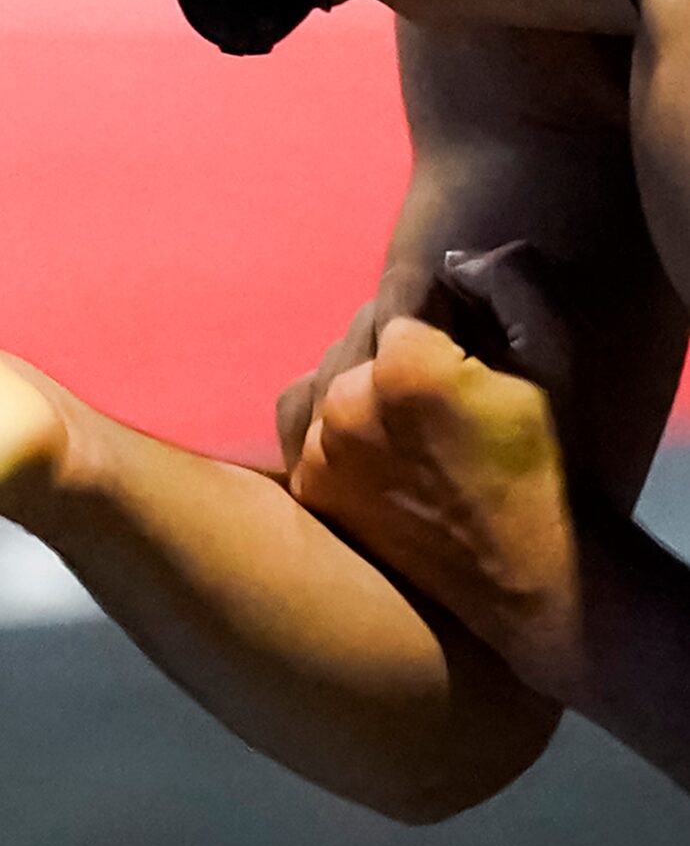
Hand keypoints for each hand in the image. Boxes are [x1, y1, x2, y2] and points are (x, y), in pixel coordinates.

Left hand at [275, 239, 577, 470]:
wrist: (532, 582)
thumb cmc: (551, 468)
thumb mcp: (551, 363)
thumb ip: (507, 288)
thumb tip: (454, 263)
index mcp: (407, 366)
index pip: (402, 290)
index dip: (440, 303)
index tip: (461, 327)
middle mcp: (348, 402)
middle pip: (361, 329)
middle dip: (400, 338)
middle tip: (443, 375)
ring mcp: (319, 447)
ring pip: (326, 369)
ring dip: (360, 374)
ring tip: (406, 407)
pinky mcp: (307, 484)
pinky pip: (294, 418)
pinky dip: (322, 412)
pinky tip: (360, 425)